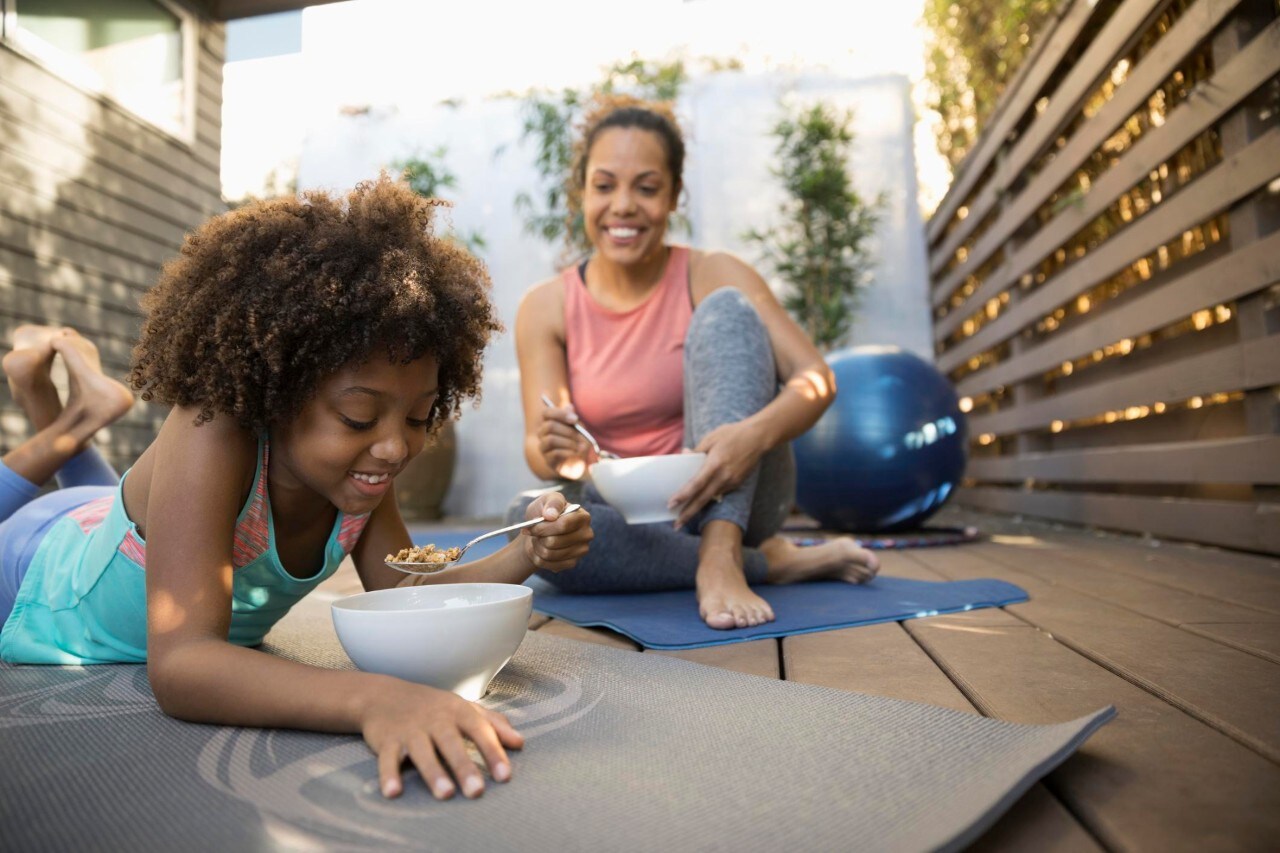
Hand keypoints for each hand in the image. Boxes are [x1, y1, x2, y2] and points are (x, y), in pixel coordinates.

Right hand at [361, 677, 524, 799]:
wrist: (384, 695)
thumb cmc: (433, 707)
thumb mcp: (465, 709)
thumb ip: (494, 724)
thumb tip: (520, 743)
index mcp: (458, 711)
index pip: (480, 731)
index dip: (493, 752)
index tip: (505, 776)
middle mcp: (435, 720)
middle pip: (451, 743)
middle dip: (464, 767)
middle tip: (476, 791)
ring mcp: (410, 730)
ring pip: (422, 752)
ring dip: (433, 772)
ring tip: (445, 794)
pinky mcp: (386, 740)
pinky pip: (387, 758)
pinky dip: (388, 774)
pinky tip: (393, 793)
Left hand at [521, 491, 592, 572]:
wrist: (540, 532)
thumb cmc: (545, 513)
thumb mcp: (546, 500)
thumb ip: (551, 503)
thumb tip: (551, 515)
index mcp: (583, 517)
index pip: (563, 525)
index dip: (543, 527)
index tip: (531, 526)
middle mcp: (586, 534)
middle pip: (554, 541)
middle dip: (538, 537)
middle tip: (535, 533)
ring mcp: (581, 550)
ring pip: (549, 554)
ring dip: (537, 547)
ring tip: (538, 540)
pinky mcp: (572, 563)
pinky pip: (548, 564)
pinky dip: (538, 557)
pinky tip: (541, 549)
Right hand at [536, 402, 592, 479]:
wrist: (577, 461)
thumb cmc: (576, 441)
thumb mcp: (578, 428)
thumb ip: (573, 418)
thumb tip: (570, 407)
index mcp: (549, 422)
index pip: (546, 413)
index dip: (560, 414)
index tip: (575, 419)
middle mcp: (542, 433)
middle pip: (549, 426)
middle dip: (568, 431)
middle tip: (580, 437)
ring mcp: (543, 447)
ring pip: (550, 440)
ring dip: (568, 442)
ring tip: (580, 447)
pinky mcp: (548, 460)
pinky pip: (554, 453)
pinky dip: (568, 452)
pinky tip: (575, 453)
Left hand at [668, 420, 766, 527]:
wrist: (759, 438)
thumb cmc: (733, 434)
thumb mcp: (711, 438)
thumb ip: (697, 450)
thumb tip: (683, 455)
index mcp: (715, 464)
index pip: (696, 484)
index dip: (682, 495)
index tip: (671, 504)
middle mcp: (724, 476)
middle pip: (702, 499)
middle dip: (688, 514)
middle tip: (676, 525)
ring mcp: (732, 481)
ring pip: (711, 498)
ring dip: (698, 507)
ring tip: (684, 516)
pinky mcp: (737, 483)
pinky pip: (720, 492)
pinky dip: (709, 497)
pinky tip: (700, 500)